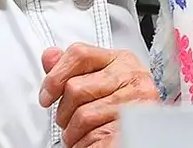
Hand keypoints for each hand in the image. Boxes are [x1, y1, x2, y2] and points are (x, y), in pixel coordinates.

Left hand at [39, 43, 160, 147]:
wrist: (144, 133)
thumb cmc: (120, 108)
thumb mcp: (98, 80)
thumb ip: (73, 68)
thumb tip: (49, 56)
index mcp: (122, 60)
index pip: (79, 54)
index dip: (55, 75)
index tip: (47, 96)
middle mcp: (132, 78)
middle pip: (75, 87)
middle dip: (64, 111)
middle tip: (71, 120)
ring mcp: (135, 102)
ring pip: (83, 116)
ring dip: (74, 132)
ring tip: (84, 133)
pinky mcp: (133, 128)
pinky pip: (94, 136)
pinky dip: (86, 143)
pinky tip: (92, 140)